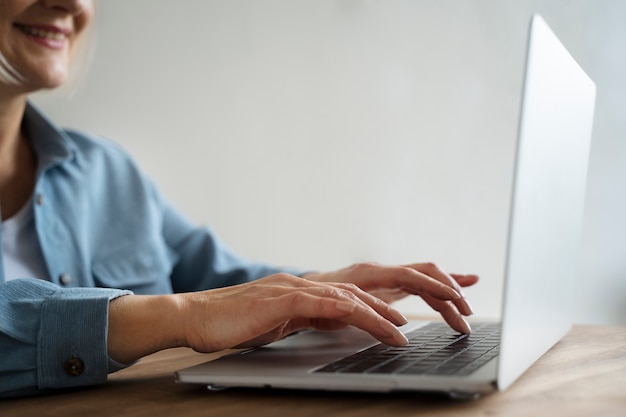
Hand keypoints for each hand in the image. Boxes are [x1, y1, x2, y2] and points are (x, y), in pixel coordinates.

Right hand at [108, 273, 415, 362]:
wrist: (195, 316)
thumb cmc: (236, 322)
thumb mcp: (285, 321)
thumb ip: (313, 316)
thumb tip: (342, 321)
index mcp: (316, 288)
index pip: (371, 284)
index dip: (410, 284)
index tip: (445, 289)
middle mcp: (314, 282)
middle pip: (378, 278)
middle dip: (424, 283)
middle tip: (461, 292)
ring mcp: (301, 287)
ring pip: (360, 293)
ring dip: (397, 309)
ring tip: (432, 322)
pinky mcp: (288, 300)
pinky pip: (336, 307)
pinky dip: (367, 318)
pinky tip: (389, 330)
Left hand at [304, 262, 478, 333]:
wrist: (309, 289)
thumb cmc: (319, 298)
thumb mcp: (333, 307)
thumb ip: (355, 311)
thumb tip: (377, 323)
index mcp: (370, 273)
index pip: (408, 274)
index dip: (432, 285)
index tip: (453, 297)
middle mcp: (383, 271)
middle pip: (424, 274)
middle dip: (448, 291)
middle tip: (466, 313)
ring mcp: (389, 276)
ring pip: (426, 280)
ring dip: (447, 296)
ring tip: (465, 315)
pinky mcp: (392, 285)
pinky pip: (420, 284)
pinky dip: (439, 288)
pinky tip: (459, 290)